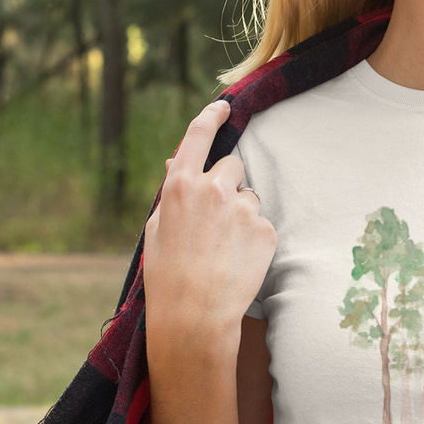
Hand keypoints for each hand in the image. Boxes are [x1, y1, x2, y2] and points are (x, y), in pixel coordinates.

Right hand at [143, 100, 276, 347]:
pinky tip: (237, 261)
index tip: (223, 107)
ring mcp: (243, 209)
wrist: (194, 317)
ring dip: (241, 214)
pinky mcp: (265, 230)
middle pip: (233, 165)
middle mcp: (214, 189)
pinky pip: (262, 223)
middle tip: (216, 219)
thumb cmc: (168, 275)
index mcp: (180, 185)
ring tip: (223, 248)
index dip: (211, 116)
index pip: (198, 135)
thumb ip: (172, 191)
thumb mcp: (157, 228)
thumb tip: (176, 161)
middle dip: (228, 184)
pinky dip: (253, 238)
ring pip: (250, 197)